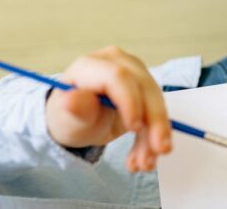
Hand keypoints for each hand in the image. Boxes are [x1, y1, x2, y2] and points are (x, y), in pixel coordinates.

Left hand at [46, 47, 170, 172]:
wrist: (78, 120)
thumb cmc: (69, 116)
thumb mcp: (67, 118)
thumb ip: (75, 109)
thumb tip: (72, 100)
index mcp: (91, 65)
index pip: (118, 77)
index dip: (130, 101)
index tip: (133, 128)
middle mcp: (117, 63)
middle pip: (144, 88)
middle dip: (155, 121)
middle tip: (160, 150)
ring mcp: (134, 72)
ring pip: (155, 102)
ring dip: (155, 135)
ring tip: (144, 164)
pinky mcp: (145, 87)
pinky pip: (155, 111)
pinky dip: (152, 137)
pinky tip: (142, 158)